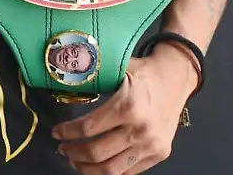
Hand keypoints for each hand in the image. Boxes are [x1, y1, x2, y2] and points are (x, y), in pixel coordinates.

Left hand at [52, 49, 195, 173]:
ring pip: (111, 169)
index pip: (88, 128)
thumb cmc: (143, 73)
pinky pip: (128, 172)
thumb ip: (94, 75)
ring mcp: (151, 145)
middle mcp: (140, 130)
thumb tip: (64, 76)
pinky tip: (96, 164)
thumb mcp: (118, 68)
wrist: (176, 78)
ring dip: (87, 168)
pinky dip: (108, 171)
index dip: (67, 133)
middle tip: (62, 147)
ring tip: (75, 160)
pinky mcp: (159, 154)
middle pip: (97, 153)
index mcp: (128, 107)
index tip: (56, 132)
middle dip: (73, 152)